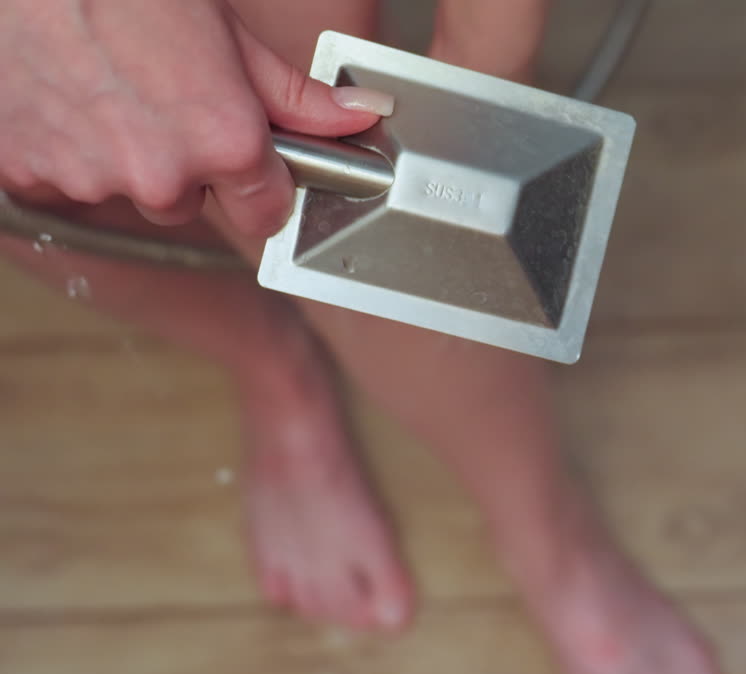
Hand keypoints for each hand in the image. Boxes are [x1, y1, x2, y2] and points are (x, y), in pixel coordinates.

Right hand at [0, 0, 393, 237]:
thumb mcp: (228, 33)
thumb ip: (293, 94)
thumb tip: (360, 115)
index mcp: (224, 143)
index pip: (265, 214)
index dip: (261, 189)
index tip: (253, 171)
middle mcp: (161, 175)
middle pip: (189, 204)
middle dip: (185, 165)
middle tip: (161, 97)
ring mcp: (92, 180)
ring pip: (126, 192)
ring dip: (122, 156)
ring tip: (107, 86)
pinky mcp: (32, 175)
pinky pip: (63, 181)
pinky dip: (67, 150)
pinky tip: (66, 97)